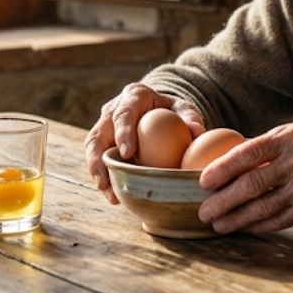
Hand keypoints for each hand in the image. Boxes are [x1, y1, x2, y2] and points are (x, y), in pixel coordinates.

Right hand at [84, 83, 204, 203]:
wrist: (160, 110)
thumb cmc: (173, 110)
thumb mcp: (184, 109)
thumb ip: (190, 118)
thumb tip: (199, 134)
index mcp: (133, 96)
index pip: (124, 113)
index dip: (123, 132)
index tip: (127, 153)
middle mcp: (113, 110)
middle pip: (99, 133)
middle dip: (99, 158)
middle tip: (106, 181)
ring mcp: (105, 126)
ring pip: (93, 149)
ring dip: (98, 172)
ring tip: (109, 194)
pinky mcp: (103, 142)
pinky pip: (98, 160)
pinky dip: (104, 177)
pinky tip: (113, 195)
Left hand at [197, 123, 292, 233]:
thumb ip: (265, 147)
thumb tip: (224, 160)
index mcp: (290, 138)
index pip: (248, 153)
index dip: (222, 168)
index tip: (202, 181)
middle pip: (251, 184)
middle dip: (223, 200)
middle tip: (203, 210)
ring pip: (262, 207)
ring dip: (235, 218)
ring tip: (217, 224)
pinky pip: (278, 220)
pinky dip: (257, 226)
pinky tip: (243, 228)